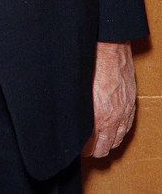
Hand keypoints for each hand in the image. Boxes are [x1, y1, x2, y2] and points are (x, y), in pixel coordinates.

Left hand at [82, 41, 135, 157]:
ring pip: (117, 140)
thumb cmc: (89, 62)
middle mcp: (114, 117)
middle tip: (82, 145)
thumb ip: (73, 107)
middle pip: (104, 147)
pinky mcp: (130, 103)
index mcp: (98, 115)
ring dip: (106, 142)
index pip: (91, 147)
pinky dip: (118, 132)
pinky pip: (127, 127)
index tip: (74, 147)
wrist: (109, 46)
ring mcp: (124, 111)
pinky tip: (109, 128)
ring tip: (94, 138)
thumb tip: (63, 119)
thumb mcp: (76, 88)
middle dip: (93, 149)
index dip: (81, 150)